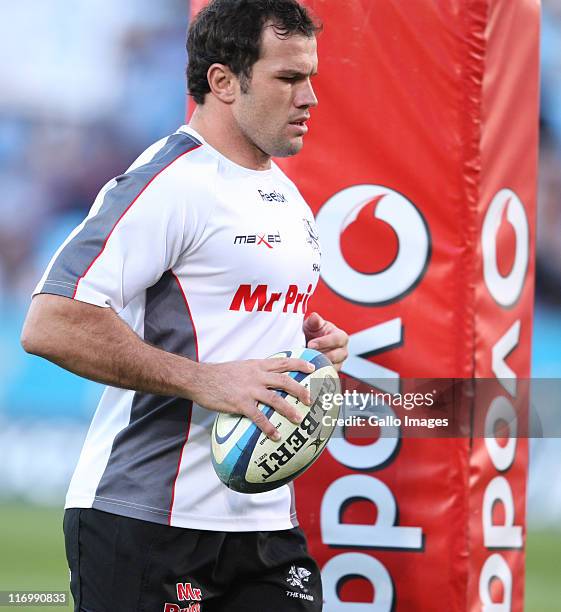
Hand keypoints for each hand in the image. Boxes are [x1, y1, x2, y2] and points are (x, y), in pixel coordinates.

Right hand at [192, 358, 314, 440]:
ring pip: (276, 399)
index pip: (283, 362)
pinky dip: (269, 427)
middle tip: (310, 399)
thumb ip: (256, 371)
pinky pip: (258, 417)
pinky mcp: (240, 403)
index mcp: (257, 365)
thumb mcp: (241, 367)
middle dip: (300, 390)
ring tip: (299, 419)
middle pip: (285, 380)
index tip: (312, 368)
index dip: (299, 364)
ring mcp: (249, 389)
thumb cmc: (219, 374)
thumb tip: (268, 378)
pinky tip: (275, 435)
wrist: (199, 378)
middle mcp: (256, 376)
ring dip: (289, 410)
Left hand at [303, 312, 348, 370]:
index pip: (337, 339)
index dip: (324, 342)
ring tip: (306, 363)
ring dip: (320, 365)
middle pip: (337, 355)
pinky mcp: (332, 372)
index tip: (311, 344)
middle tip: (308, 355)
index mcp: (341, 336)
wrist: (309, 343)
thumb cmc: (313, 332)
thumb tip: (314, 316)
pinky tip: (307, 372)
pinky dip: (317, 374)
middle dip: (322, 355)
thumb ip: (314, 321)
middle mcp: (343, 350)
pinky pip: (327, 375)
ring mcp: (339, 363)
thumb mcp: (312, 325)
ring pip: (333, 366)